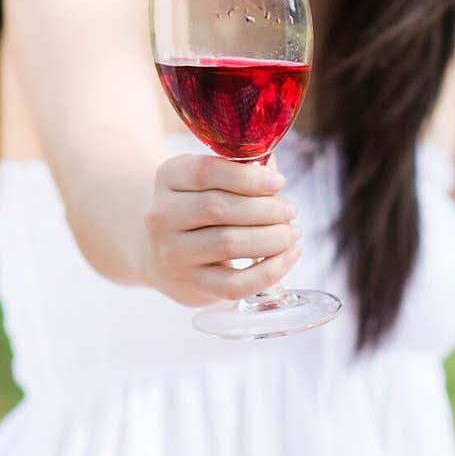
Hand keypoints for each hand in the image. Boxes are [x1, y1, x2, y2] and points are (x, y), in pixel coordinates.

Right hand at [143, 152, 301, 305]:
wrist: (165, 253)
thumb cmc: (201, 208)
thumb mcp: (211, 180)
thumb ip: (243, 170)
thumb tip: (273, 173)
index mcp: (168, 178)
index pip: (205, 172)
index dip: (247, 177)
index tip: (278, 182)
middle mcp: (162, 215)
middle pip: (218, 207)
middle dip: (266, 209)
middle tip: (290, 210)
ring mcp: (173, 253)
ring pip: (228, 243)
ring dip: (272, 237)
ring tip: (292, 232)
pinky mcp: (191, 285)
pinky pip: (235, 283)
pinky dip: (270, 271)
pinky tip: (289, 256)